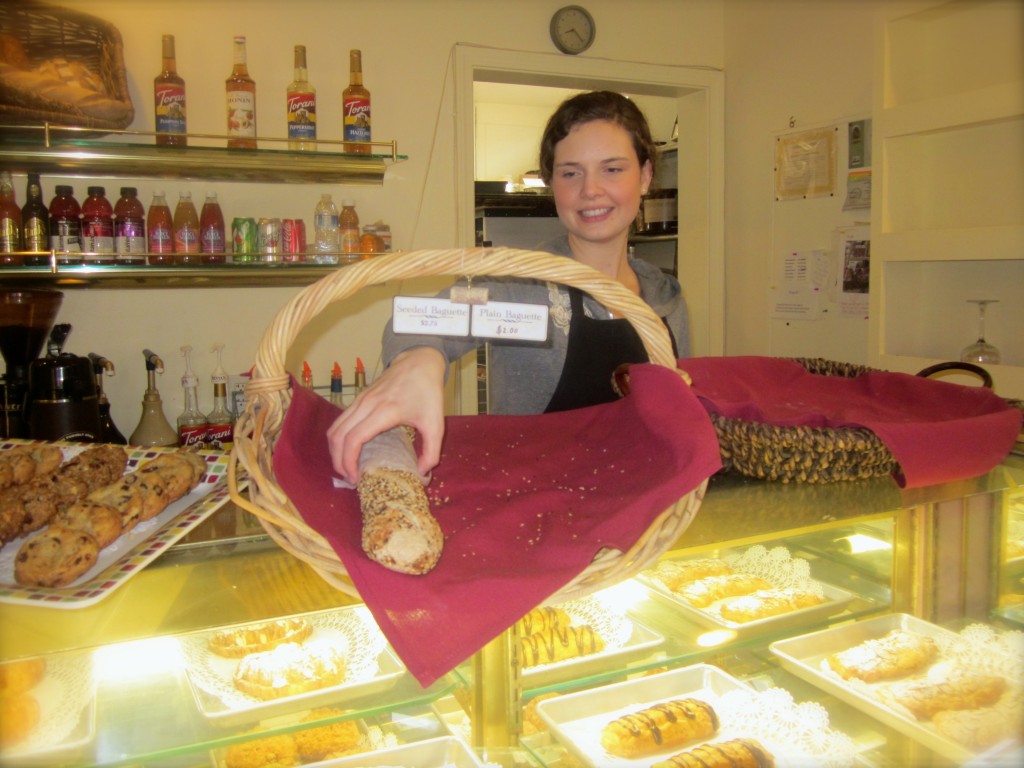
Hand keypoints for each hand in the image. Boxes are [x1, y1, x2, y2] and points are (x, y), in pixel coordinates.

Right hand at [326, 347, 446, 483]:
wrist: (419, 361)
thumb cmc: (428, 392)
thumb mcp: (436, 423)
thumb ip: (432, 451)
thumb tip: (422, 472)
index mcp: (384, 412)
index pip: (354, 439)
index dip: (349, 462)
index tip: (356, 479)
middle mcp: (366, 405)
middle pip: (338, 437)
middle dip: (338, 462)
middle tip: (349, 479)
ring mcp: (359, 400)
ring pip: (334, 429)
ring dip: (335, 451)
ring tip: (346, 468)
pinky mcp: (358, 399)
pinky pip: (340, 422)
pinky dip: (339, 439)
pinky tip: (349, 450)